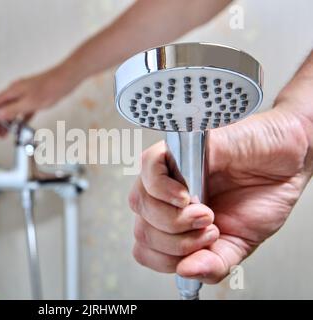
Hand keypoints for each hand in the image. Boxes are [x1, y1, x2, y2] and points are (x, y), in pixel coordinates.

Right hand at [0, 66, 76, 136]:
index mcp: (12, 91)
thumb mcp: (29, 102)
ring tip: (3, 135)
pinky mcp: (35, 100)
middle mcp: (17, 92)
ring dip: (7, 123)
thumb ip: (13, 109)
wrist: (66, 79)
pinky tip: (19, 128)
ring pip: (12, 111)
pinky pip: (23, 112)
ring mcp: (26, 96)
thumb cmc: (50, 87)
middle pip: (1, 108)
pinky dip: (20, 120)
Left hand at [129, 106, 311, 282]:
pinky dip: (163, 188)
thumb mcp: (238, 244)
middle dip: (177, 243)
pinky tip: (186, 195)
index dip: (167, 259)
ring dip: (175, 220)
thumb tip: (185, 272)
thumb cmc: (260, 197)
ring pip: (140, 203)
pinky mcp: (177, 149)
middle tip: (210, 230)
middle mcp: (165, 200)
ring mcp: (167, 174)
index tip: (201, 250)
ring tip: (205, 214)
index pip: (145, 249)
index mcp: (174, 222)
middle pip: (141, 231)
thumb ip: (212, 264)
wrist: (284, 167)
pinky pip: (148, 168)